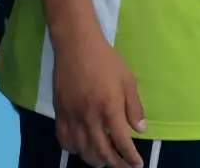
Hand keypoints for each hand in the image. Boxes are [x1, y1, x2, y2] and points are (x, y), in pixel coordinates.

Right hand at [51, 28, 145, 167]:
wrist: (76, 44)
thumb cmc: (105, 59)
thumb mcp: (128, 79)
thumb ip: (134, 107)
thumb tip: (140, 130)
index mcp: (110, 108)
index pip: (121, 142)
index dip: (130, 158)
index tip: (137, 164)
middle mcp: (90, 116)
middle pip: (102, 152)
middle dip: (115, 164)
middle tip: (123, 166)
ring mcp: (72, 116)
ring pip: (82, 150)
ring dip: (94, 160)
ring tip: (103, 160)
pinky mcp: (59, 112)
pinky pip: (64, 140)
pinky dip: (73, 149)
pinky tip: (81, 147)